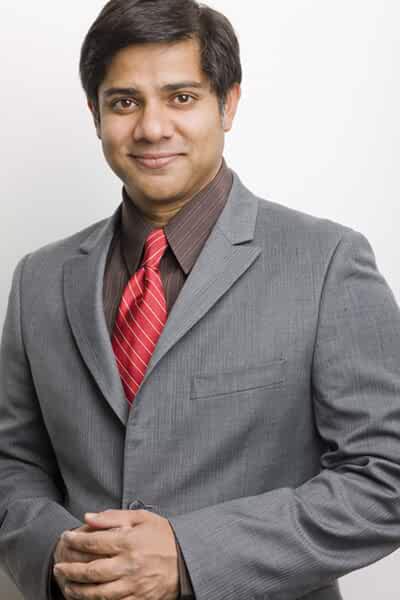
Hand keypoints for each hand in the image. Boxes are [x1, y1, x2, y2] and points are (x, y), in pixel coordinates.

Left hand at [53, 509, 178, 599]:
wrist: (188, 559)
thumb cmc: (163, 535)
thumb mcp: (141, 518)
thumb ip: (113, 517)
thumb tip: (88, 517)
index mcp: (129, 542)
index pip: (94, 542)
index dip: (75, 540)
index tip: (65, 537)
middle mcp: (130, 565)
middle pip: (91, 571)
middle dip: (71, 569)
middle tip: (58, 566)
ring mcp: (134, 585)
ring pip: (98, 593)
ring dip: (79, 590)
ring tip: (67, 584)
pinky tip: (87, 598)